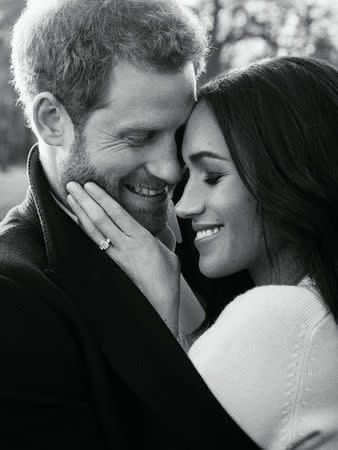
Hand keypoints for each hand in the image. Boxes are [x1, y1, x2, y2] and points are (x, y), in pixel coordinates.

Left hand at [66, 181, 179, 335]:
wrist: (158, 307)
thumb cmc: (167, 281)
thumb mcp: (169, 254)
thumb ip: (159, 237)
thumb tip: (154, 230)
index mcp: (142, 239)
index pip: (117, 213)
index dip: (102, 197)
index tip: (90, 185)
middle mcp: (126, 246)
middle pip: (100, 219)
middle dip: (85, 200)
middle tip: (72, 185)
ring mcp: (116, 257)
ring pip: (94, 231)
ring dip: (80, 213)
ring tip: (70, 198)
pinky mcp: (112, 266)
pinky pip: (95, 244)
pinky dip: (85, 230)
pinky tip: (78, 221)